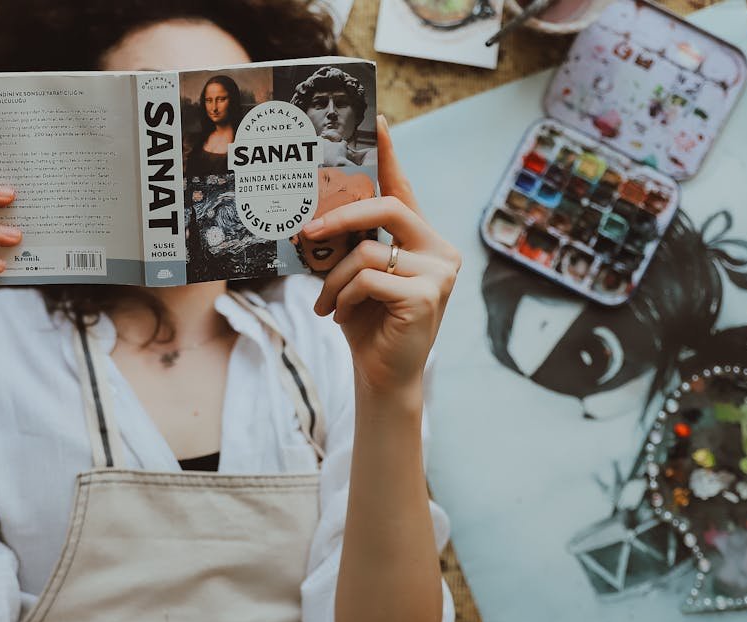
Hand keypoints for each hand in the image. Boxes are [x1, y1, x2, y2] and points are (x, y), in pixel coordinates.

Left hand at [303, 115, 460, 395]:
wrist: (382, 375)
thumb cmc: (367, 323)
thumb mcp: (355, 276)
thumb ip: (350, 245)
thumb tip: (315, 217)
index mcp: (421, 239)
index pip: (403, 189)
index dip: (390, 154)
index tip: (378, 120)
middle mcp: (439, 249)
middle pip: (385, 208)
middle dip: (340, 216)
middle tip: (307, 233)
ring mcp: (439, 272)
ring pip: (366, 252)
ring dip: (334, 280)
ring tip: (327, 304)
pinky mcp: (428, 295)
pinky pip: (368, 279)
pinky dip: (345, 297)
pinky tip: (343, 316)